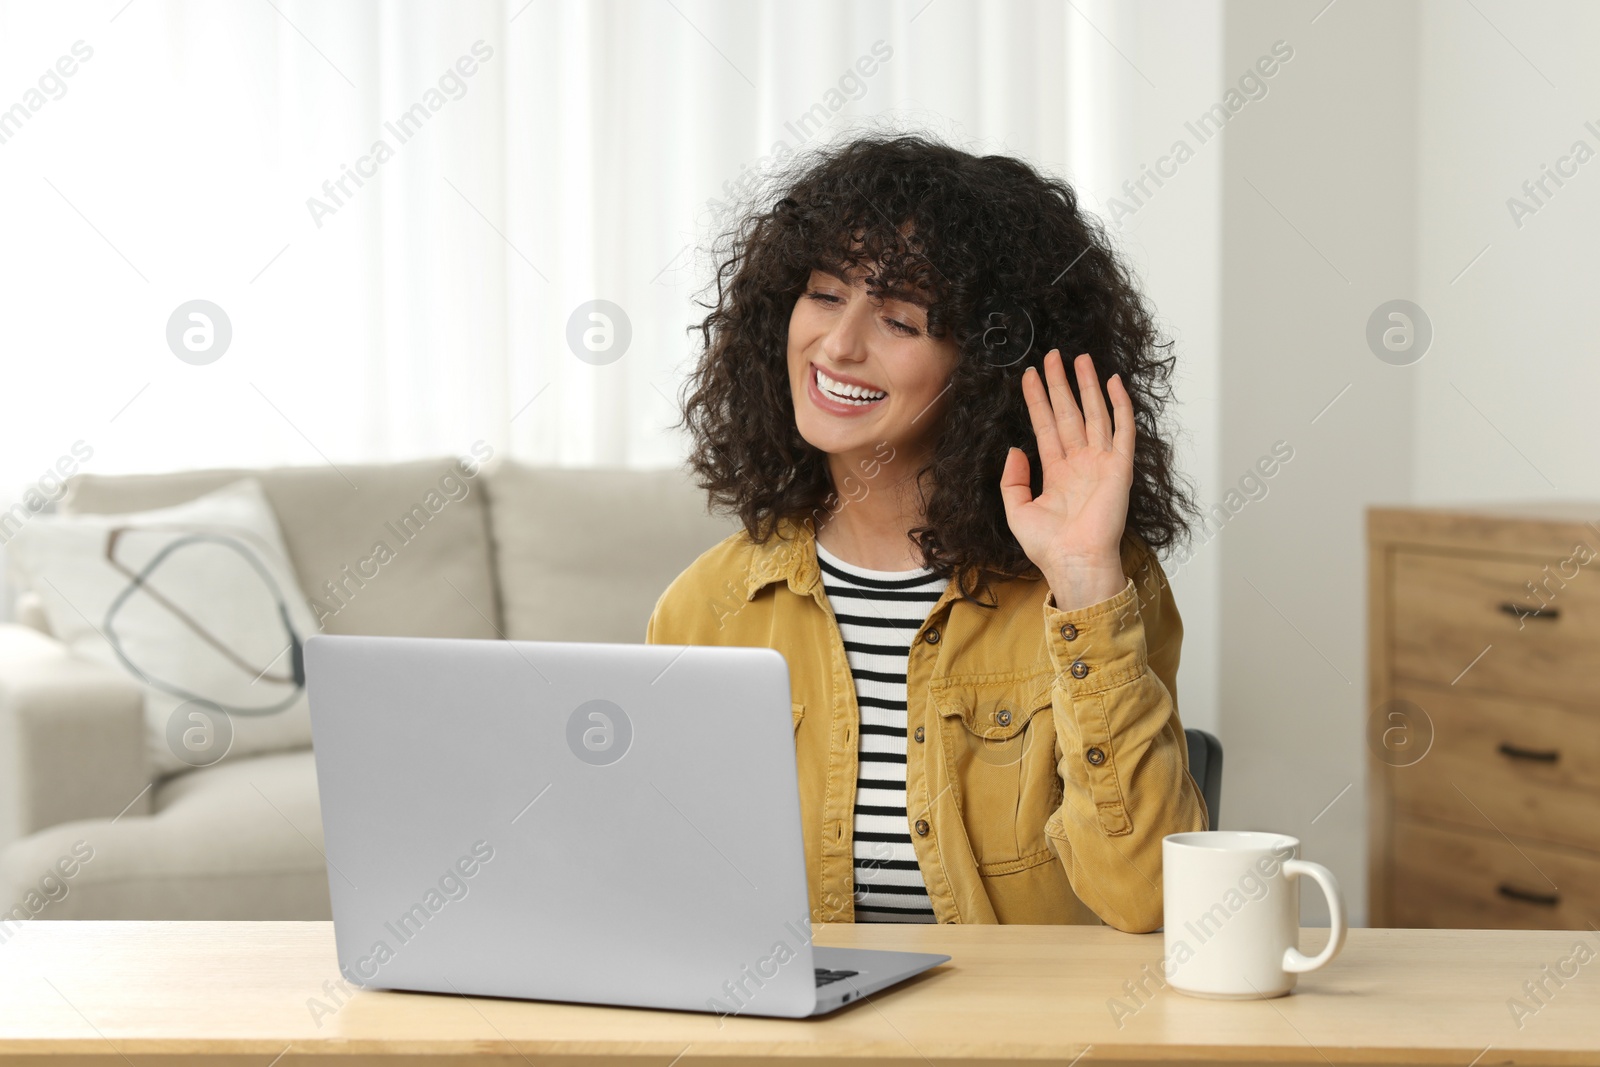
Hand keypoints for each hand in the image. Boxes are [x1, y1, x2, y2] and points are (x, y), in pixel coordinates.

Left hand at [1000, 349, 1132, 610]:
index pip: (1045, 425)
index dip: (1037, 399)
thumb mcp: (1016, 510)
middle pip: (1068, 412)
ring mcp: (1100, 462)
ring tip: (1080, 358)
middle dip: (1060, 384)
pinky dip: (1120, 405)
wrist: (1075, 563)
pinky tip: (1114, 383)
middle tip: (1052, 355)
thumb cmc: (1049, 546)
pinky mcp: (1120, 467)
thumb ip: (1012, 479)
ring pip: (1094, 413)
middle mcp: (1079, 462)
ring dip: (1087, 386)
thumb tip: (1015, 448)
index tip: (1029, 375)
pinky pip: (1122, 430)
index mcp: (1056, 471)